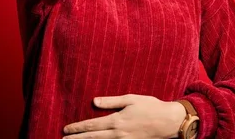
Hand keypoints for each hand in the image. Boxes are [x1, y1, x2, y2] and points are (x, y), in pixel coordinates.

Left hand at [63, 94, 185, 138]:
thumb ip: (111, 101)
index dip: (77, 128)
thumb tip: (94, 101)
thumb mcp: (131, 99)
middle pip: (92, 138)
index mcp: (117, 120)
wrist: (169, 122)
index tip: (66, 129)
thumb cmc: (151, 107)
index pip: (92, 125)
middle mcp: (118, 134)